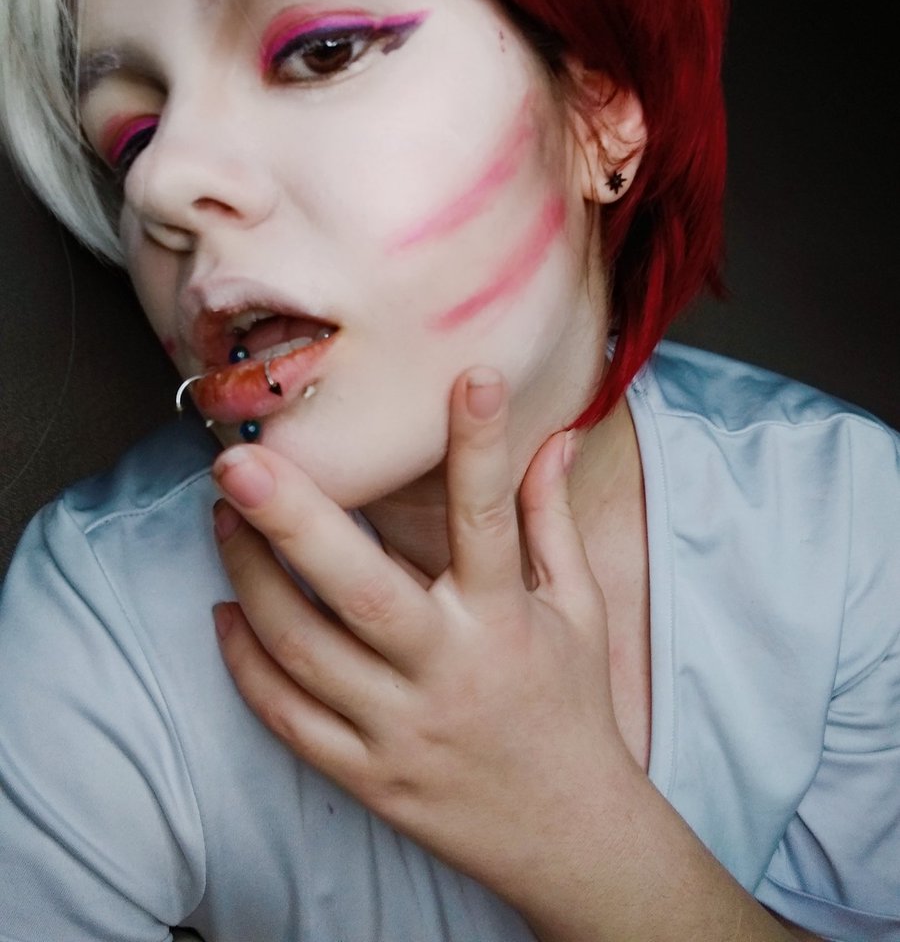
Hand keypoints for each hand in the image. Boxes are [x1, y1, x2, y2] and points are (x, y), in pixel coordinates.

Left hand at [211, 368, 632, 905]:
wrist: (569, 834)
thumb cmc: (571, 705)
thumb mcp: (579, 608)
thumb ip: (553, 519)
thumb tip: (559, 436)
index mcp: (506, 620)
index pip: (490, 518)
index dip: (480, 444)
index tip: (470, 376)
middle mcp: (448, 670)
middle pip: (359, 589)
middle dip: (292, 519)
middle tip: (237, 459)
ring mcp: (399, 728)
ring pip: (303, 649)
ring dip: (250, 578)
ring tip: (223, 518)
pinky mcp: (365, 773)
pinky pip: (286, 717)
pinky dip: (246, 663)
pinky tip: (225, 612)